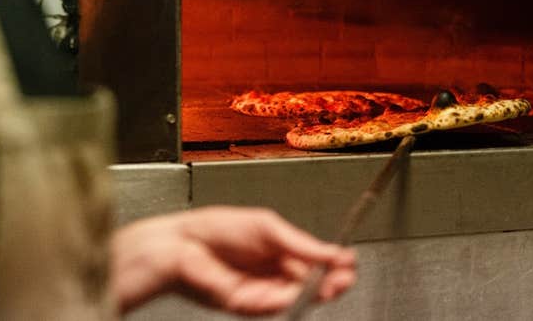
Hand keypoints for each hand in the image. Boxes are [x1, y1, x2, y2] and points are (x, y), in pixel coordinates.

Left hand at [111, 206, 355, 315]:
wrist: (183, 244)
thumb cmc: (218, 229)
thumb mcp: (269, 228)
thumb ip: (301, 244)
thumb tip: (332, 252)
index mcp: (281, 252)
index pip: (314, 263)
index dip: (333, 264)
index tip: (349, 262)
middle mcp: (273, 274)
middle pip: (310, 284)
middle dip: (331, 282)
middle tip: (346, 278)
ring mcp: (261, 291)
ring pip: (296, 298)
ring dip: (316, 294)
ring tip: (333, 285)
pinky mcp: (248, 305)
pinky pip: (275, 305)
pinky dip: (291, 299)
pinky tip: (305, 290)